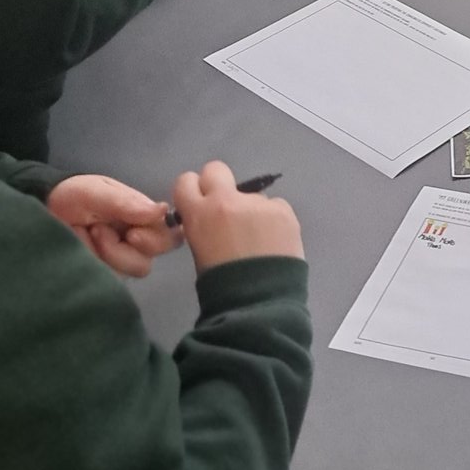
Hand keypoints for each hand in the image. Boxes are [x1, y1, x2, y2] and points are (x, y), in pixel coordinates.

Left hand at [46, 174, 178, 279]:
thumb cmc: (73, 195)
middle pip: (146, 264)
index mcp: (142, 220)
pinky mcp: (98, 276)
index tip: (131, 234)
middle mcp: (134, 244)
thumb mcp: (98, 191)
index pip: (168, 237)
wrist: (40, 207)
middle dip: (121, 252)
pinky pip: (104, 281)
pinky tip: (78, 248)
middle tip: (98, 231)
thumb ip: (127, 203)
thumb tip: (162, 211)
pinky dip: (90, 264)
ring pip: (123, 275)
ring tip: (84, 234)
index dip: (154, 241)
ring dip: (104, 255)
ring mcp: (115, 262)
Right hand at [172, 160, 303, 272]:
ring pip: (252, 195)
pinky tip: (276, 243)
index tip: (200, 201)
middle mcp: (227, 200)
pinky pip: (275, 207)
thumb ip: (202, 226)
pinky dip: (274, 221)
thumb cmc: (221, 285)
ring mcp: (258, 203)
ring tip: (259, 240)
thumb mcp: (199, 250)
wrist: (258, 301)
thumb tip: (211, 218)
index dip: (194, 190)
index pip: (186, 180)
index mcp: (199, 213)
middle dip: (219, 183)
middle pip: (216, 169)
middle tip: (227, 208)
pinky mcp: (283, 210)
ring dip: (252, 210)